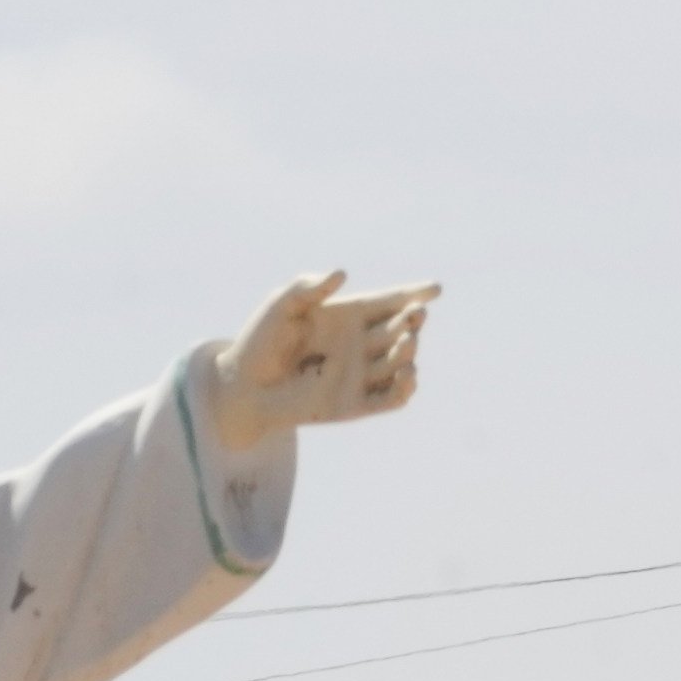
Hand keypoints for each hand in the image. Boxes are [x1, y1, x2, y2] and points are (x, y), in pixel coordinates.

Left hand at [209, 271, 433, 454]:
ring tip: (405, 342)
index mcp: (348, 316)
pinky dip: (404, 391)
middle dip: (411, 321)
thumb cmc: (260, 341)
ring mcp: (360, 375)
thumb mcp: (281, 305)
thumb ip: (307, 287)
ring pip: (398, 363)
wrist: (244, 387)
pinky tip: (408, 377)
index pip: (389, 302)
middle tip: (414, 315)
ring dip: (407, 352)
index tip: (436, 289)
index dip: (414, 294)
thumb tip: (341, 275)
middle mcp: (360, 344)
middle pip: (398, 329)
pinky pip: (390, 400)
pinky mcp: (355, 406)